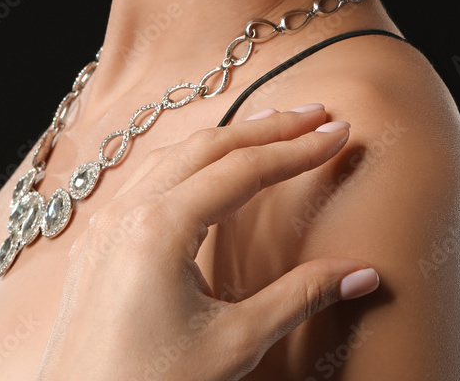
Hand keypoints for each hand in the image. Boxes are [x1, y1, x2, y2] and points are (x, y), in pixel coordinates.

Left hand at [36, 106, 378, 380]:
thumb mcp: (234, 345)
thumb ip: (300, 298)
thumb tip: (363, 273)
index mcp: (160, 227)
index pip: (244, 169)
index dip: (297, 150)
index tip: (338, 134)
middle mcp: (128, 211)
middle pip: (208, 146)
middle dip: (267, 128)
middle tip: (315, 115)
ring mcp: (106, 223)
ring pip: (174, 155)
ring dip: (227, 138)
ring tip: (272, 130)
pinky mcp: (96, 242)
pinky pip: (146, 179)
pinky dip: (189, 160)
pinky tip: (207, 168)